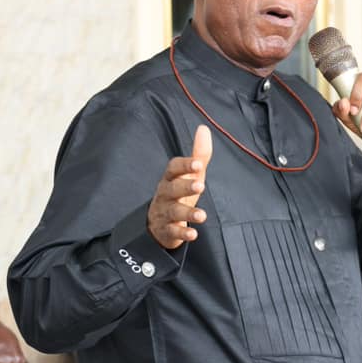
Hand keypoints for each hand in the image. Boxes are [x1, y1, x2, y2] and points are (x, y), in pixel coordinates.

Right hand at [147, 125, 212, 249]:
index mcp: (170, 178)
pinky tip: (193, 234)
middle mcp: (165, 194)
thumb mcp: (190, 174)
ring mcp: (164, 212)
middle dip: (185, 186)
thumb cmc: (178, 193)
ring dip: (188, 213)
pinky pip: (173, 232)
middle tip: (200, 185)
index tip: (198, 164)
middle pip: (172, 189)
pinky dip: (182, 233)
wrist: (158, 223)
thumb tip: (204, 129)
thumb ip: (198, 154)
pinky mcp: (166, 230)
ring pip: (173, 211)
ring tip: (202, 215)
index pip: (173, 168)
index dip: (185, 165)